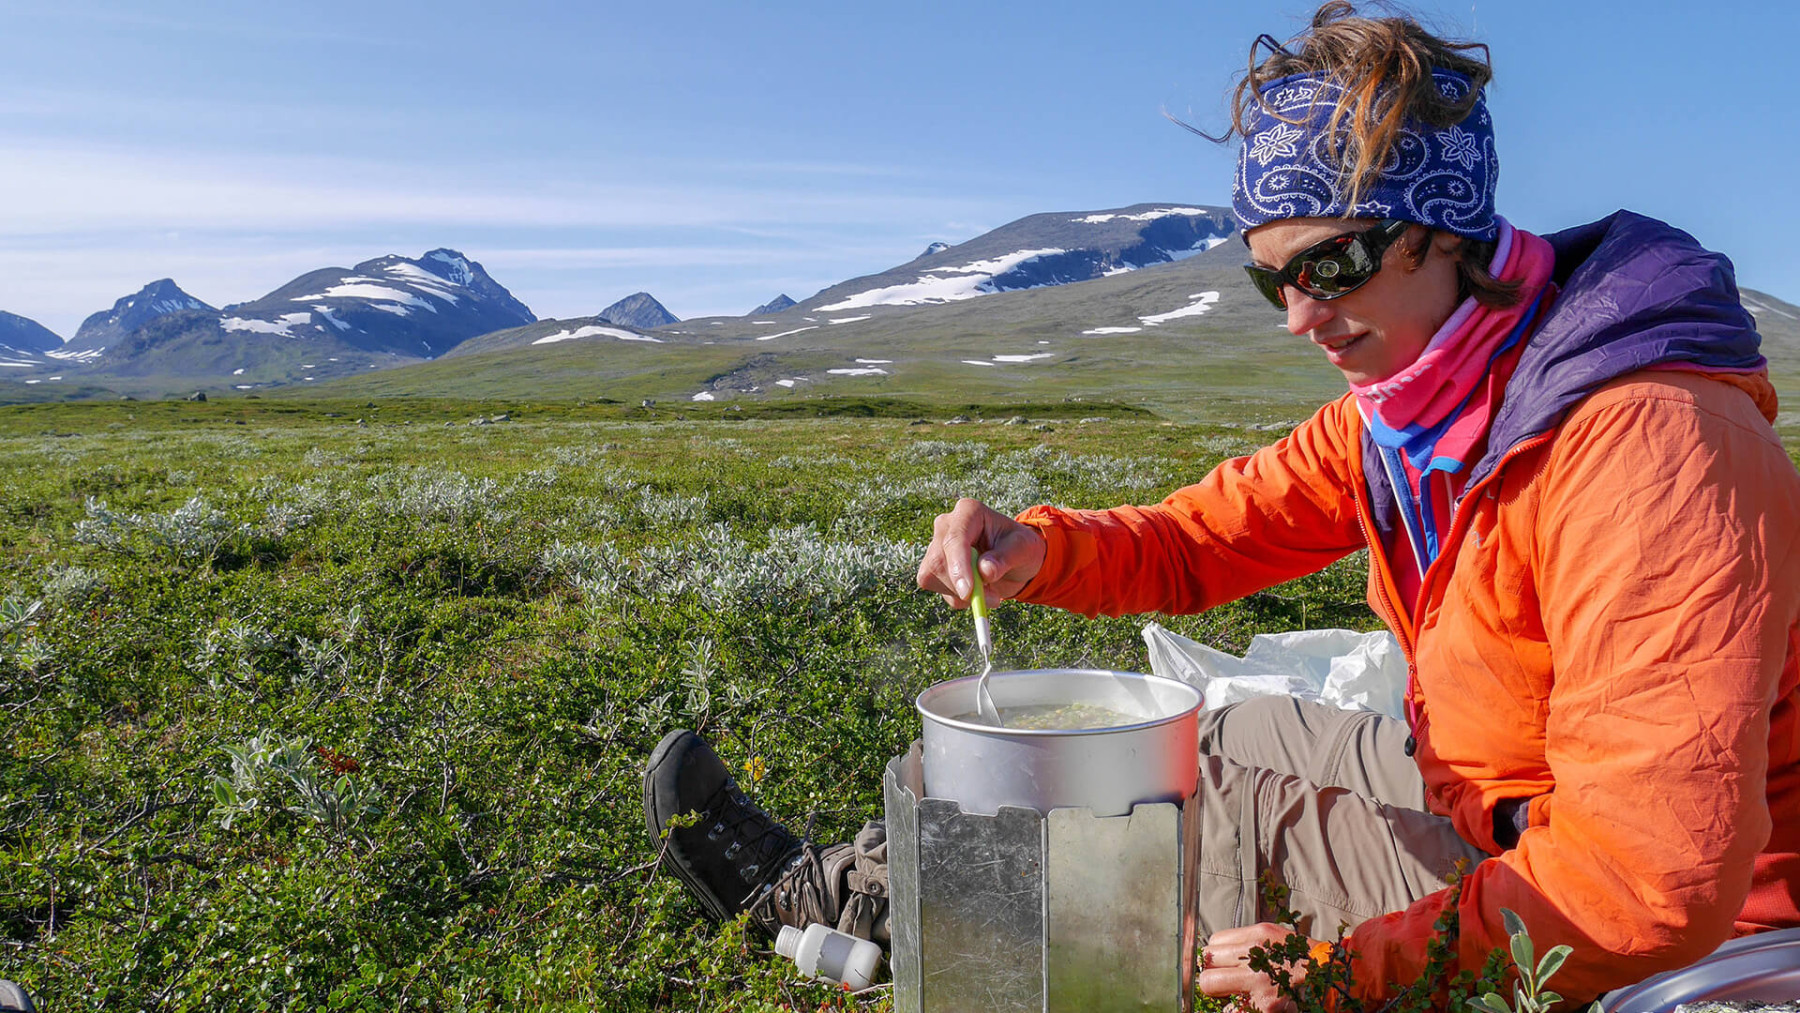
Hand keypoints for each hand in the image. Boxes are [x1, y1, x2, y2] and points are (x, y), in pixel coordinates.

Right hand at [915, 498, 1046, 608]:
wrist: (1014, 561)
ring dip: (961, 593)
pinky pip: (934, 587)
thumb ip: (1006, 557)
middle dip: (961, 585)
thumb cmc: (1019, 547)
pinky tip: (975, 591)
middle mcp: (947, 525)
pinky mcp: (931, 566)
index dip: (958, 566)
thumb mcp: (1024, 548)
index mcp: (969, 512)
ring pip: (932, 575)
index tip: (968, 592)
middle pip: (939, 559)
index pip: (955, 538)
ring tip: (990, 590)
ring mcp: (936, 545)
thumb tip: (984, 571)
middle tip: (992, 599)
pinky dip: (957, 598)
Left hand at [1197, 923, 1321, 1012]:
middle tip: (1226, 982)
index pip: (1214, 942)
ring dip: (1219, 993)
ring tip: (1238, 996)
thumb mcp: (1276, 938)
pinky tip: (1248, 1007)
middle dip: (1212, 973)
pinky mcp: (1263, 1008)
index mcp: (1258, 936)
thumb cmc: (1303, 961)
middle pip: (1205, 962)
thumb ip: (1248, 942)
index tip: (1224, 965)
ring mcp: (1257, 983)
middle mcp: (1254, 956)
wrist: (1334, 981)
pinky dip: (1235, 1009)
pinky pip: (1230, 1009)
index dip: (1217, 956)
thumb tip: (1220, 952)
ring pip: (1209, 985)